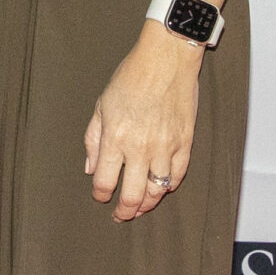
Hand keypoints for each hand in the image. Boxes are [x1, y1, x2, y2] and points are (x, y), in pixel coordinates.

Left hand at [84, 24, 201, 220]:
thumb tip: (90, 168)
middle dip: (124, 211)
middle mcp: (141, 147)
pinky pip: (178, 175)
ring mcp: (165, 147)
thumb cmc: (131, 77)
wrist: (166, 59)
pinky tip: (161, 188)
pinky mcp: (185, 142)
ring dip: (147, 204)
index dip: (101, 195)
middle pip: (132, 195)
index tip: (100, 197)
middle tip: (120, 215)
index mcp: (116, 138)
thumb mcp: (102, 105)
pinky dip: (169, 186)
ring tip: (140, 207)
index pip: (105, 181)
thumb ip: (94, 139)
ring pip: (157, 190)